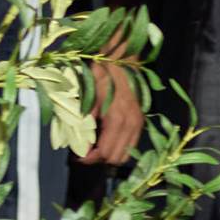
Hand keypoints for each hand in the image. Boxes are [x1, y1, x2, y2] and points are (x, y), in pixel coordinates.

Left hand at [80, 50, 144, 168]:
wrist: (120, 60)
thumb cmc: (102, 77)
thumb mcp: (89, 99)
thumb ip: (85, 123)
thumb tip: (81, 144)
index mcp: (117, 120)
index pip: (105, 152)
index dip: (90, 158)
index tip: (78, 157)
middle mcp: (131, 124)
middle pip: (116, 158)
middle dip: (100, 159)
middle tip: (86, 153)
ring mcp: (138, 123)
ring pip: (126, 153)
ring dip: (111, 154)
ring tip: (96, 148)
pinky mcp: (141, 120)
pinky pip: (132, 143)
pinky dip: (120, 146)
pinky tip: (108, 139)